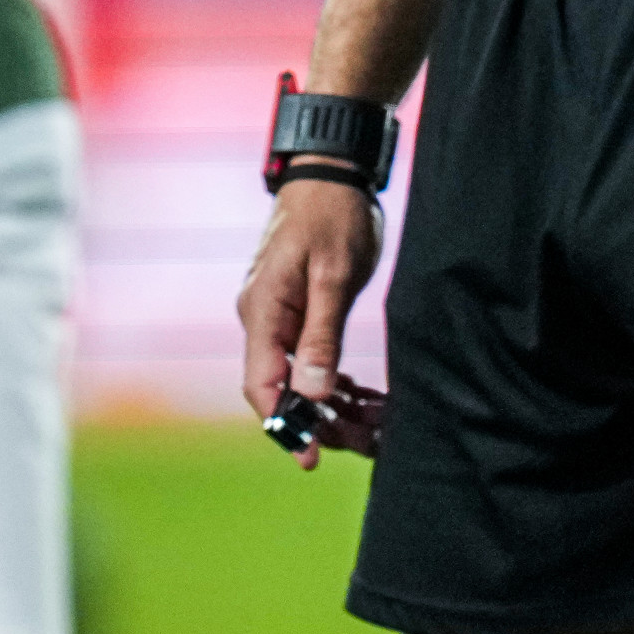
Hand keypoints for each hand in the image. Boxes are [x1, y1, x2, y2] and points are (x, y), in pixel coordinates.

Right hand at [238, 176, 385, 470]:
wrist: (327, 175)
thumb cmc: (332, 217)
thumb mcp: (333, 276)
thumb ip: (320, 336)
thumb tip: (311, 395)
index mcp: (263, 312)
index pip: (262, 386)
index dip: (285, 426)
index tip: (313, 458)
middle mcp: (261, 320)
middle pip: (279, 390)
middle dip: (318, 422)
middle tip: (364, 443)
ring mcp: (275, 317)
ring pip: (296, 379)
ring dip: (330, 406)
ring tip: (372, 428)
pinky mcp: (294, 312)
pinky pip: (305, 360)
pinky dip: (332, 382)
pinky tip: (361, 398)